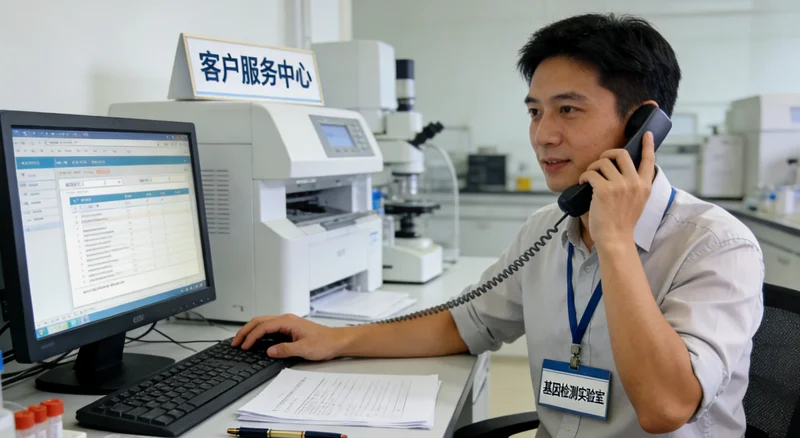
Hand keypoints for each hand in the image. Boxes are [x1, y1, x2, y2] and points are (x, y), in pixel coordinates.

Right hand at [231, 314, 348, 360]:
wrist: (336, 341)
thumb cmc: (324, 343)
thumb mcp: (304, 349)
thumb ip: (285, 350)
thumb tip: (269, 351)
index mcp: (288, 321)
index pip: (263, 326)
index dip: (251, 337)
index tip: (243, 346)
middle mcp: (286, 320)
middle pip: (259, 321)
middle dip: (245, 331)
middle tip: (235, 342)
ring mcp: (287, 323)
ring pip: (263, 323)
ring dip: (251, 331)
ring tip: (241, 341)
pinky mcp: (288, 329)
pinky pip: (269, 328)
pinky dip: (258, 333)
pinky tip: (255, 341)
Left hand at [578, 131, 655, 248]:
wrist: (615, 238)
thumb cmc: (622, 222)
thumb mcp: (637, 202)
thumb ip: (634, 186)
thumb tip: (623, 169)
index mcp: (645, 186)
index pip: (649, 160)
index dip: (648, 145)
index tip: (647, 135)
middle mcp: (635, 183)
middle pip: (621, 154)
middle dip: (607, 153)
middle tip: (600, 161)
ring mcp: (620, 186)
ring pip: (603, 162)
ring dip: (592, 167)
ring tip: (589, 177)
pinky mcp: (604, 190)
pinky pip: (591, 173)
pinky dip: (584, 176)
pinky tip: (582, 183)